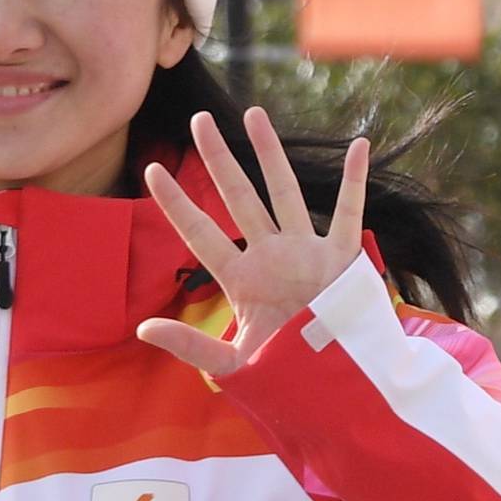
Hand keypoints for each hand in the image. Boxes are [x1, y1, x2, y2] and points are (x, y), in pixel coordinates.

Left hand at [137, 109, 369, 375]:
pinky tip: (358, 146)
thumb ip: (190, 347)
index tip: (152, 170)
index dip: (177, 204)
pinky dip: (355, 182)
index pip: (201, 233)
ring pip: (285, 193)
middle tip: (199, 120)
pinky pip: (349, 214)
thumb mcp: (233, 366)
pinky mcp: (343, 260)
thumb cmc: (288, 378)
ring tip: (254, 113)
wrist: (338, 386)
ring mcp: (307, 253)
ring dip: (271, 154)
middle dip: (219, 158)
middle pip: (239, 197)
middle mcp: (271, 257)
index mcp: (243, 280)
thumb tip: (143, 328)